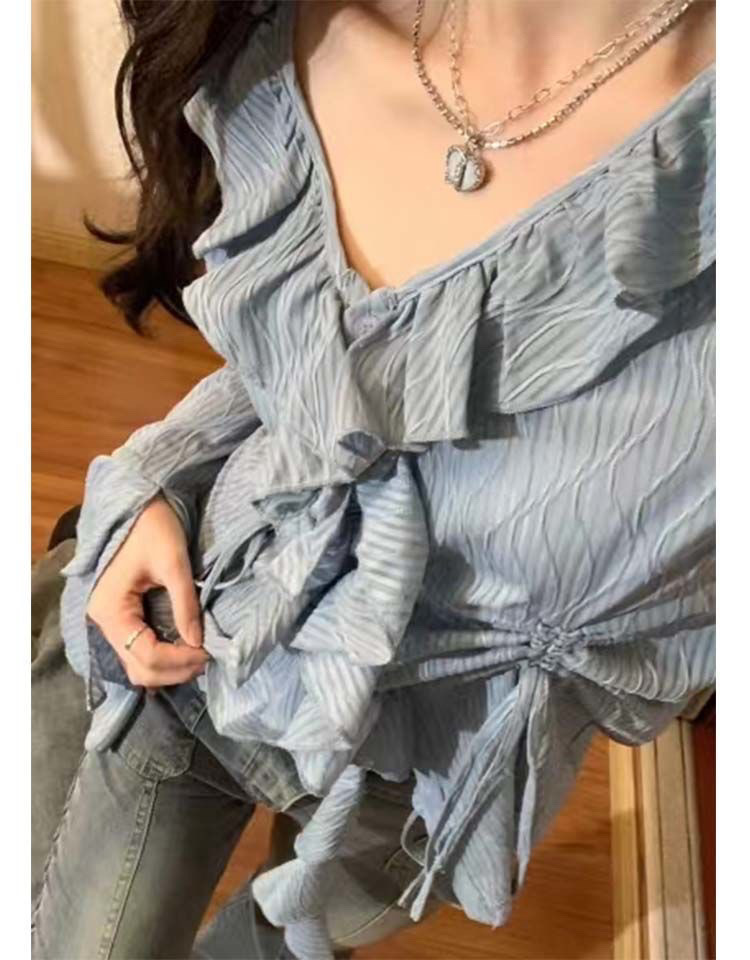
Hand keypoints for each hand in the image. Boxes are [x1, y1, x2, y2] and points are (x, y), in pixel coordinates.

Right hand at [86, 495, 208, 691]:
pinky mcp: (124, 619)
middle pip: (139, 669)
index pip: (145, 654)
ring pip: (138, 665)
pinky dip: (162, 658)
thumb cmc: (154, 527)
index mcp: (111, 609)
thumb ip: (185, 604)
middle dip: (175, 670)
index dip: (179, 661)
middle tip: (207, 659)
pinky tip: (185, 650)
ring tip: (199, 657)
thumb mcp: (174, 562)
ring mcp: (112, 623)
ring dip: (169, 669)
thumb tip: (198, 642)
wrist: (140, 507)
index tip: (208, 652)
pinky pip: (140, 651)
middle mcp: (104, 623)